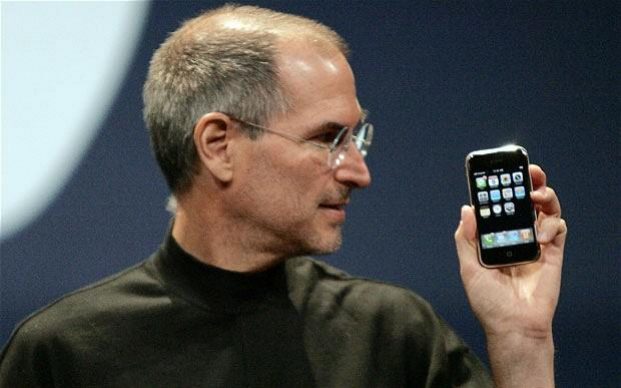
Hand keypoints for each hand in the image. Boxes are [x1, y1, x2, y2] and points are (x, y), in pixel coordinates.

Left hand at [454, 165, 566, 386]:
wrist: (514, 326)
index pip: (498, 207)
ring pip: (544, 210)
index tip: (498, 171)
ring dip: (544, 196)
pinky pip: (558, 229)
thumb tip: (467, 209)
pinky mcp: (553, 253)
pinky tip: (543, 233)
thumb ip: (466, 239)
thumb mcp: (469, 268)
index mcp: (494, 238)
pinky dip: (553, 224)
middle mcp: (515, 237)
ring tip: (537, 193)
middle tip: (528, 170)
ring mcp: (535, 244)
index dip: (500, 189)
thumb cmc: (489, 301)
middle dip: (527, 183)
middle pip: (524, 203)